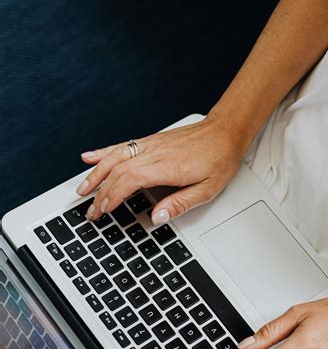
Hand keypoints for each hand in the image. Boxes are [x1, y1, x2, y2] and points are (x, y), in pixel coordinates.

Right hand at [76, 112, 248, 224]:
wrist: (225, 132)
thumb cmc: (218, 159)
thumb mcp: (207, 190)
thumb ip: (180, 204)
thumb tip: (157, 217)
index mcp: (166, 167)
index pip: (129, 181)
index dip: (112, 197)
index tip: (103, 211)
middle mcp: (154, 153)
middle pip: (117, 172)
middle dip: (99, 193)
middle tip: (90, 211)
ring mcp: (150, 145)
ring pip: (114, 157)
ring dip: (95, 174)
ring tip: (82, 189)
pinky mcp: (151, 141)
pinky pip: (121, 146)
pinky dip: (102, 153)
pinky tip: (89, 158)